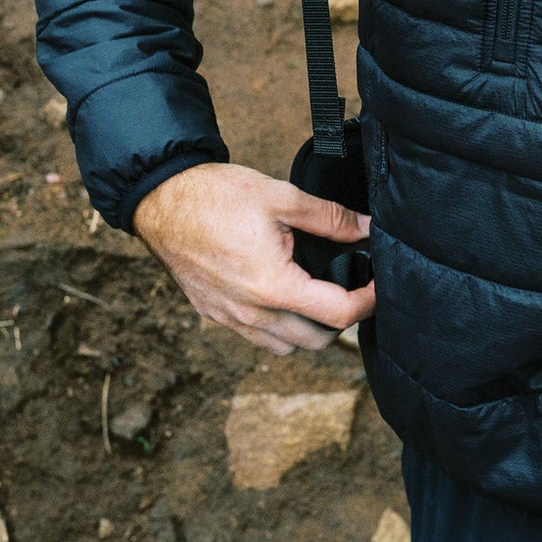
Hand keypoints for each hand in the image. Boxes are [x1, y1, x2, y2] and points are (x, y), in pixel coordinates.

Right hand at [132, 162, 375, 354]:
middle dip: (344, 318)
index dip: (368, 302)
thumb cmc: (217, 196)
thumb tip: (367, 228)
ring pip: (286, 346)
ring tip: (323, 292)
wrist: (161, 201)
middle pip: (316, 341)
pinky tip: (287, 294)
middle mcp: (251, 313)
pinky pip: (258, 337)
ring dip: (312, 328)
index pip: (338, 314)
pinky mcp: (214, 314)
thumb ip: (330, 218)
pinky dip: (282, 327)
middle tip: (355, 285)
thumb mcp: (282, 197)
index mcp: (272, 287)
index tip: (379, 284)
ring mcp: (229, 319)